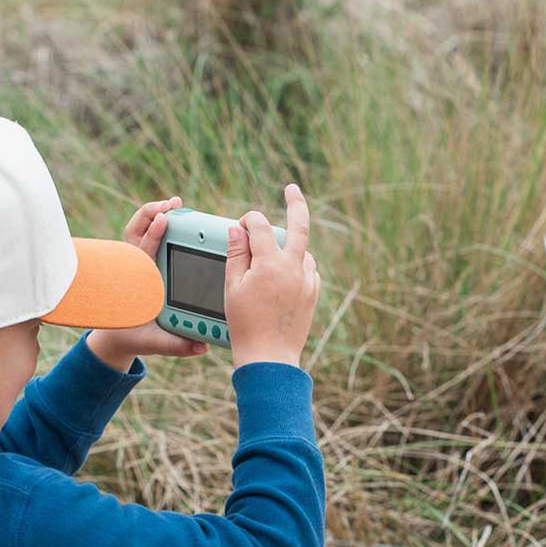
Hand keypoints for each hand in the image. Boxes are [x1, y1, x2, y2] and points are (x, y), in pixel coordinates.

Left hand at [86, 196, 208, 371]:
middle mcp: (131, 268)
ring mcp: (133, 261)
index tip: (162, 220)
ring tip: (174, 203)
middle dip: (152, 213)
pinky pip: (143, 234)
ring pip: (137, 229)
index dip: (151, 235)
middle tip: (173, 204)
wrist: (115, 336)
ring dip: (153, 213)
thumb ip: (176, 345)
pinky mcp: (138, 259)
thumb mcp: (153, 342)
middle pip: (135, 231)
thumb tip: (201, 346)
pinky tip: (172, 213)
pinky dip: (154, 221)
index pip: (142, 253)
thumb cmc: (133, 336)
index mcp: (134, 284)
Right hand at [225, 183, 319, 368]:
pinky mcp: (313, 294)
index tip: (241, 225)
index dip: (249, 220)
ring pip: (303, 250)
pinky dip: (298, 266)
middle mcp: (294, 268)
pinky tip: (284, 274)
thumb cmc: (245, 325)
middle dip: (296, 203)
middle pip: (299, 225)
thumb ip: (236, 254)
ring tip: (273, 253)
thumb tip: (237, 229)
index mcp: (270, 264)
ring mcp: (307, 281)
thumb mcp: (232, 288)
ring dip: (290, 245)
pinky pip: (309, 270)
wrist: (269, 357)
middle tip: (292, 188)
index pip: (261, 226)